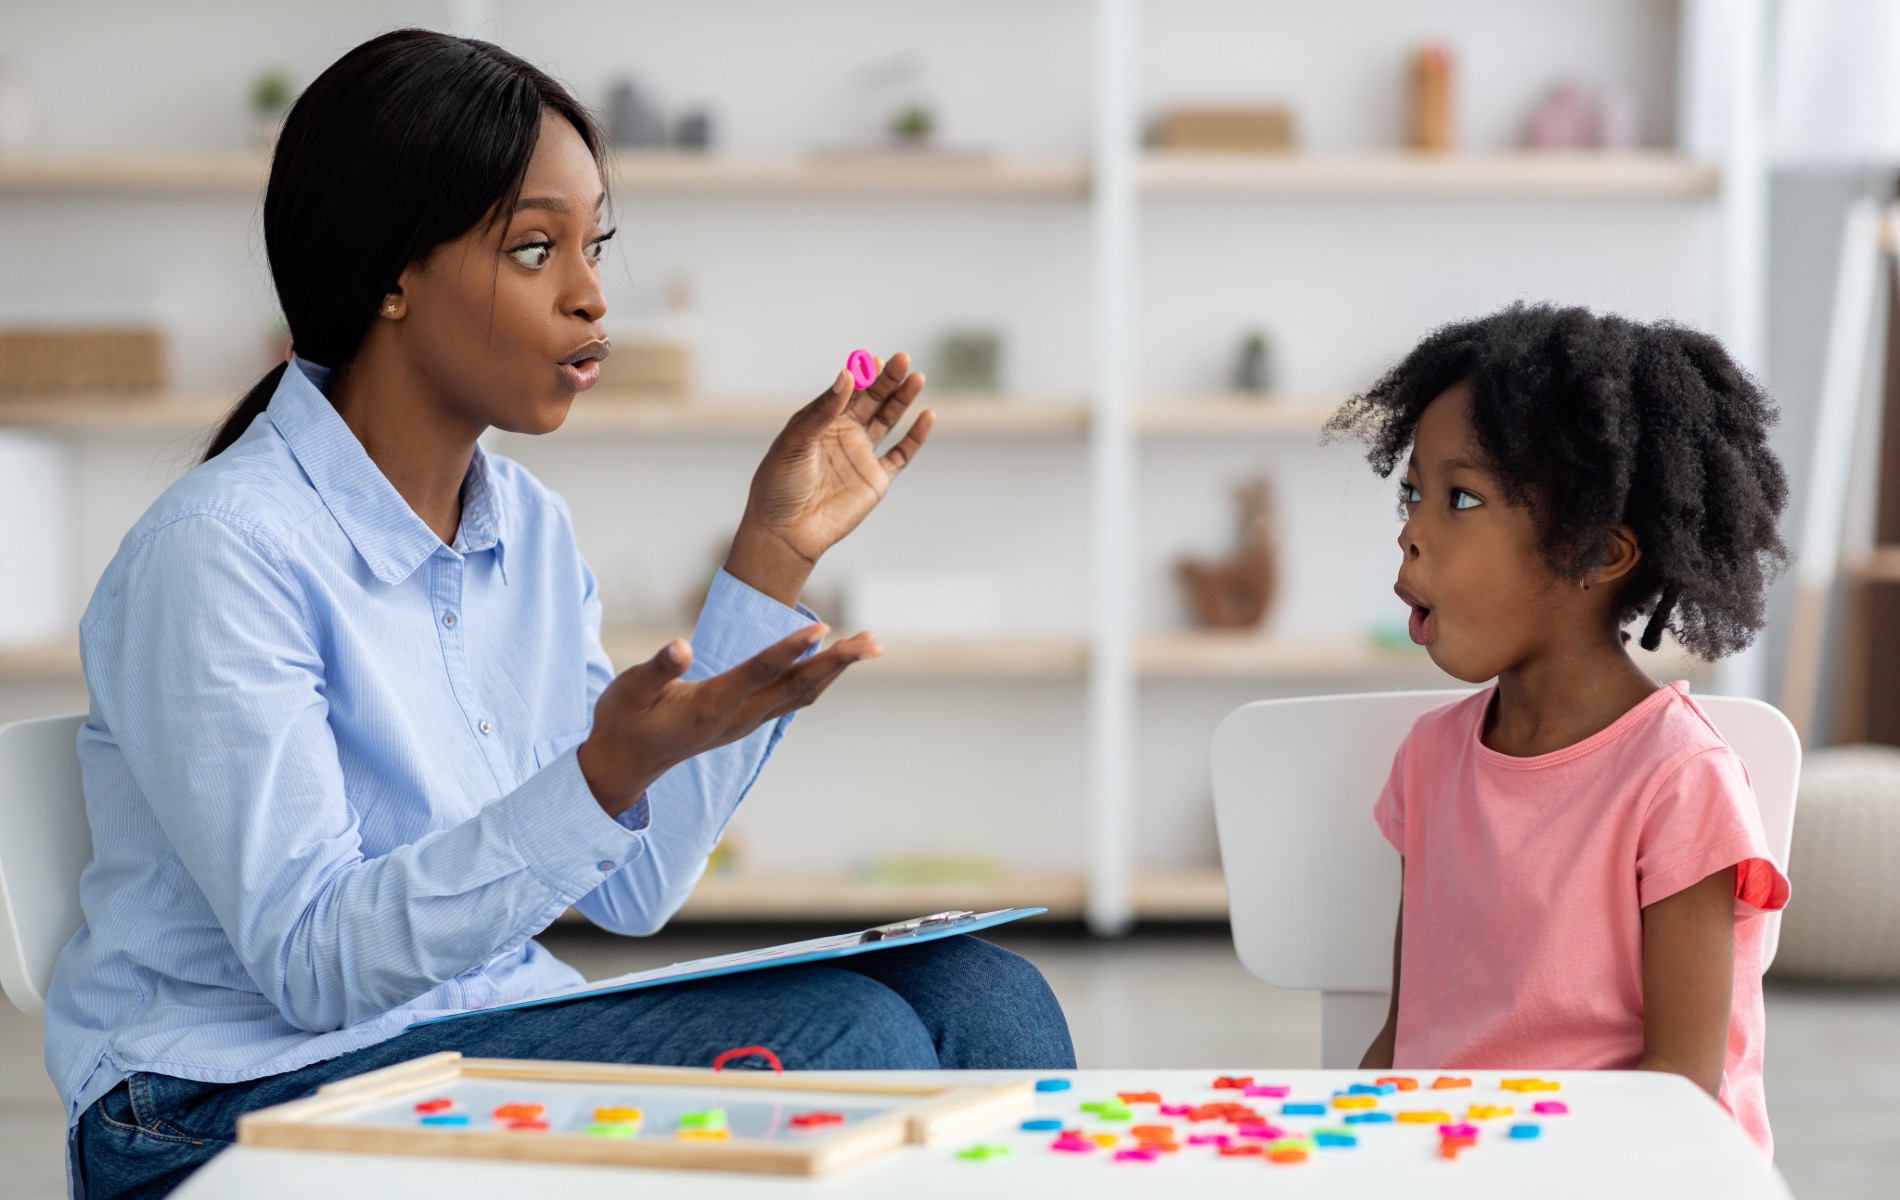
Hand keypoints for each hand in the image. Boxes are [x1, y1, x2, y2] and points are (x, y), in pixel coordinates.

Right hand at [576, 625, 881, 817]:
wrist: (626, 765)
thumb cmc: (623, 721)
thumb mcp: (628, 691)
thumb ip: (656, 668)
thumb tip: (680, 645)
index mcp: (711, 705)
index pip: (759, 672)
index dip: (790, 649)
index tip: (822, 628)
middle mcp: (737, 717)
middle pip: (797, 687)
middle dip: (838, 662)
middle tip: (873, 641)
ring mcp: (745, 723)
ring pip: (801, 694)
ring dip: (836, 670)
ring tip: (868, 645)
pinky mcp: (746, 722)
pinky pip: (792, 699)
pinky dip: (819, 679)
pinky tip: (833, 662)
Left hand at [726, 352, 932, 605]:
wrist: (786, 532)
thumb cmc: (779, 486)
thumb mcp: (795, 443)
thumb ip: (821, 411)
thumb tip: (847, 376)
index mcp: (819, 421)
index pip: (846, 390)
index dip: (862, 374)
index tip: (873, 360)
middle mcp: (843, 434)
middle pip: (871, 400)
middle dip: (887, 379)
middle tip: (902, 358)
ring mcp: (860, 455)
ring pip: (888, 420)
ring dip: (902, 399)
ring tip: (917, 377)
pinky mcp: (875, 479)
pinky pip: (900, 454)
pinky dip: (915, 437)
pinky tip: (927, 416)